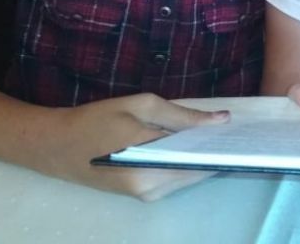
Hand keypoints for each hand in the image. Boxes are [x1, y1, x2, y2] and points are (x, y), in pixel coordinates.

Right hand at [43, 93, 229, 200]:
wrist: (55, 145)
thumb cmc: (97, 119)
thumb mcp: (142, 106)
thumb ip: (183, 116)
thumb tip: (222, 120)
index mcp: (150, 166)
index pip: (202, 160)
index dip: (224, 145)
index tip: (244, 131)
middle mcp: (151, 188)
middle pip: (198, 171)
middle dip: (214, 150)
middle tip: (232, 127)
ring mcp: (145, 195)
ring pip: (188, 176)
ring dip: (200, 156)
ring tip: (214, 131)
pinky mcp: (140, 194)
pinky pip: (174, 178)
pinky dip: (185, 162)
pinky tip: (191, 143)